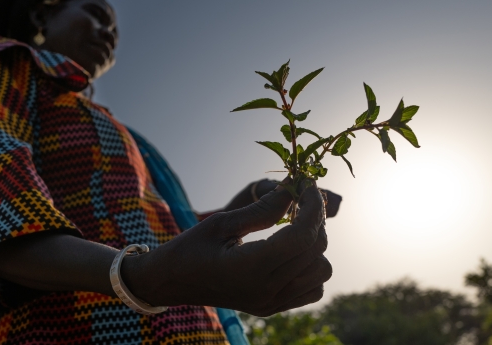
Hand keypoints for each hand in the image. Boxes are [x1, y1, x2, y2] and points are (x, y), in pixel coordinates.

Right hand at [122, 181, 330, 315]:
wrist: (171, 282)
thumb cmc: (190, 247)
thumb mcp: (222, 222)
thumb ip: (262, 208)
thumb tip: (294, 188)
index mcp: (249, 269)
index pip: (300, 237)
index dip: (311, 206)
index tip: (307, 184)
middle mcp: (265, 291)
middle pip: (314, 251)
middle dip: (315, 218)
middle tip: (301, 196)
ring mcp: (271, 303)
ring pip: (321, 271)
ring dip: (314, 244)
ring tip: (295, 224)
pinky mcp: (273, 307)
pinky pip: (312, 289)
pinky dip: (311, 266)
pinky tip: (292, 250)